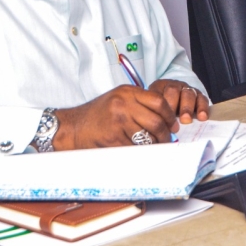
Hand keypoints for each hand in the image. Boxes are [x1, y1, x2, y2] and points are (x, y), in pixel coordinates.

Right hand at [53, 85, 177, 149]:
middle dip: (165, 134)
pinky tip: (140, 152)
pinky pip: (135, 148)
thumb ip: (139, 102)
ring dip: (154, 145)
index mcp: (127, 92)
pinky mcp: (113, 139)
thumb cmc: (98, 114)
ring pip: (147, 137)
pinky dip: (141, 152)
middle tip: (168, 139)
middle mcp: (123, 104)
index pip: (159, 101)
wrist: (72, 126)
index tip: (173, 125)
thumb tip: (165, 117)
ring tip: (154, 146)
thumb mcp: (118, 98)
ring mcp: (118, 122)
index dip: (169, 115)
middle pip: (156, 121)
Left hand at [149, 79, 209, 125]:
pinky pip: (202, 99)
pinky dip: (202, 108)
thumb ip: (154, 116)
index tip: (160, 121)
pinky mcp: (199, 94)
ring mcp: (187, 89)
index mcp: (159, 87)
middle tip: (171, 119)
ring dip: (187, 108)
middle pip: (173, 90)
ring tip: (186, 120)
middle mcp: (173, 85)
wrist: (176, 106)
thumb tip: (155, 131)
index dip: (158, 107)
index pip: (157, 93)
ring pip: (188, 94)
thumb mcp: (155, 111)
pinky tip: (202, 118)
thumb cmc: (162, 113)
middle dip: (173, 106)